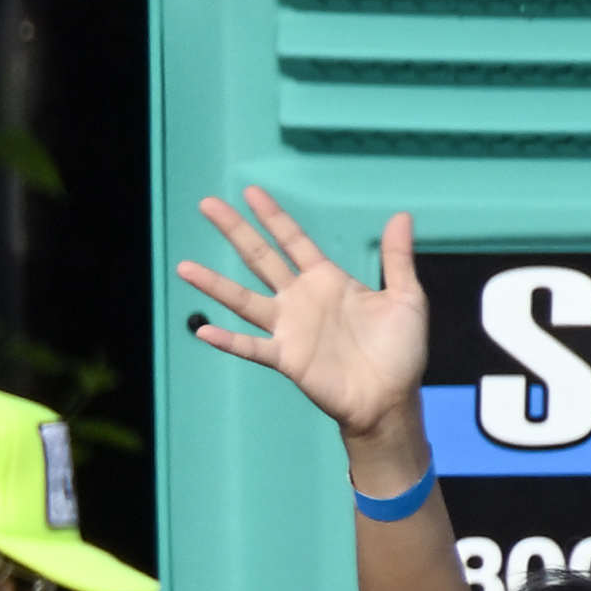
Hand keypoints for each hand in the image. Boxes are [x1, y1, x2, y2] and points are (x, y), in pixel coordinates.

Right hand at [177, 187, 431, 465]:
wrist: (392, 398)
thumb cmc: (400, 350)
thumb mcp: (406, 297)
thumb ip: (396, 258)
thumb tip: (401, 215)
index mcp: (327, 280)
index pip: (293, 240)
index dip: (273, 216)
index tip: (250, 192)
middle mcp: (301, 300)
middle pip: (260, 258)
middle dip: (234, 231)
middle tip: (206, 205)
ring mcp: (290, 329)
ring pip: (243, 299)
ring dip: (214, 284)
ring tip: (184, 267)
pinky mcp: (287, 358)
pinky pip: (251, 347)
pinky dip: (227, 340)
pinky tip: (203, 330)